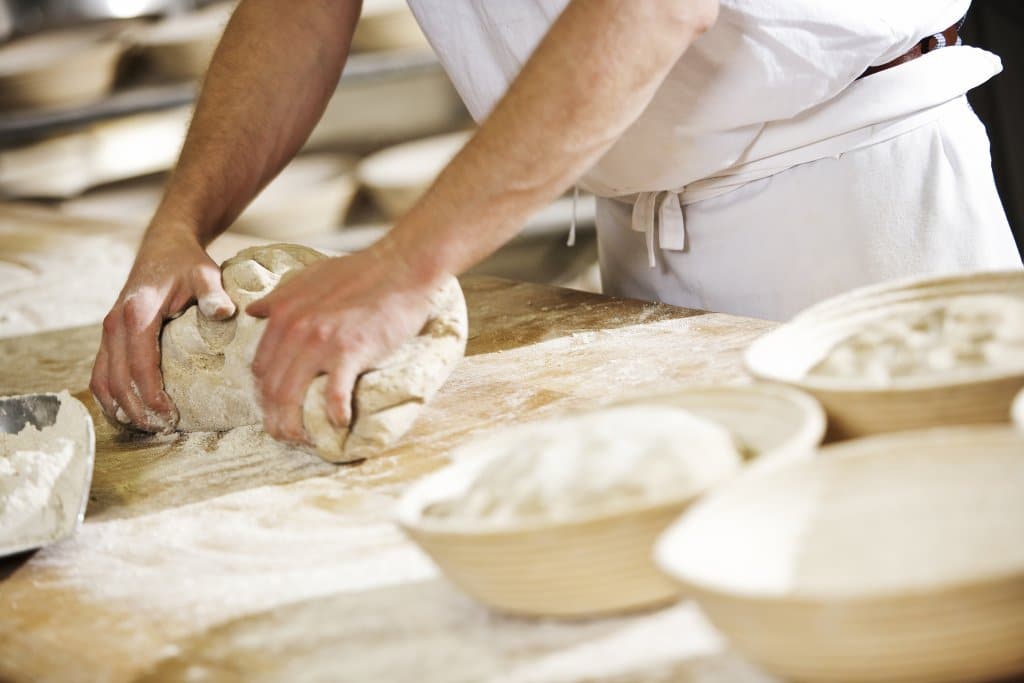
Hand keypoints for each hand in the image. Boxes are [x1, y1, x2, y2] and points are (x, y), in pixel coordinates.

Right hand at [90, 227, 235, 431]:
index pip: (140, 366)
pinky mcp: (109, 336)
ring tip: (147, 427)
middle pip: (116, 380)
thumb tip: (225, 313)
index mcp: (137, 313)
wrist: (164, 245)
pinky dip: (111, 397)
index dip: (152, 396)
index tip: (170, 417)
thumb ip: (213, 294)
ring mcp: (108, 331)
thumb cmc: (187, 262)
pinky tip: (130, 413)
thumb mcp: (205, 273)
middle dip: (136, 411)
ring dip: (120, 408)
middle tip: (162, 430)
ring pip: (102, 381)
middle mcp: (115, 324)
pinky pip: (101, 373)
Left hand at [246, 243, 437, 444]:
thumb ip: (280, 297)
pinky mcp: (351, 352)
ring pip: (293, 396)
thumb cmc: (359, 271)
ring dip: (295, 425)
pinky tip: (339, 423)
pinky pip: (335, 394)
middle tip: (285, 435)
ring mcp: (323, 343)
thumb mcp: (308, 277)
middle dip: (274, 417)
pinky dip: (335, 414)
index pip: (260, 367)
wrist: (400, 267)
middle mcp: (296, 330)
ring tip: (305, 440)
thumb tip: (254, 311)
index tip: (274, 410)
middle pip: (272, 388)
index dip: (263, 395)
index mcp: (283, 314)